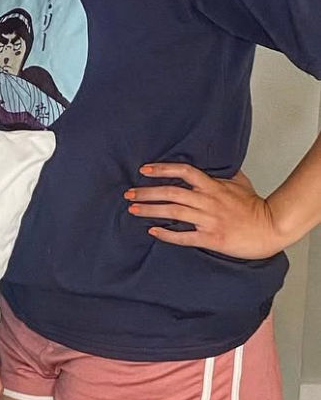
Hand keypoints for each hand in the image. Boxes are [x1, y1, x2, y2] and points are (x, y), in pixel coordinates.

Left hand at [125, 163, 283, 258]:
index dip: (163, 169)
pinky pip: (184, 236)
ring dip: (151, 210)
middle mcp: (208, 201)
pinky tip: (153, 232)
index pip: (184, 171)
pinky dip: (167, 234)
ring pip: (174, 212)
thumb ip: (223, 173)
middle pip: (172, 193)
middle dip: (147, 192)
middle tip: (129, 193)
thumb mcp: (240, 182)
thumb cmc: (255, 206)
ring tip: (133, 209)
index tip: (144, 170)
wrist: (271, 228)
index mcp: (213, 186)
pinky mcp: (211, 238)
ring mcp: (209, 220)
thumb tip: (215, 161)